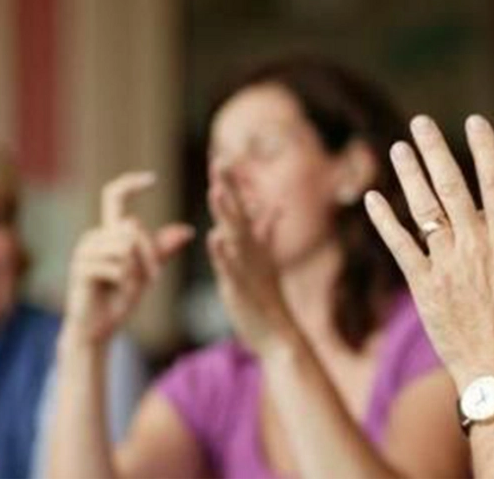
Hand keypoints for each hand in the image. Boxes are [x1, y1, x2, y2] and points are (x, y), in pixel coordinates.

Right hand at [63, 171, 193, 345]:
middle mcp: (94, 235)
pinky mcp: (81, 267)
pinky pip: (117, 266)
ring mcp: (85, 250)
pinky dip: (126, 281)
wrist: (99, 328)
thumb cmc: (119, 299)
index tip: (153, 179)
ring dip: (138, 270)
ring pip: (126, 246)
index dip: (131, 184)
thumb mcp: (147, 272)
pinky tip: (118, 291)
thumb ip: (162, 250)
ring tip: (133, 287)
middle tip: (154, 277)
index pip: (115, 196)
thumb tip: (187, 230)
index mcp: (109, 232)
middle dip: (150, 252)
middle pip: (133, 226)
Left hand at [206, 170, 295, 354]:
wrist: (279, 335)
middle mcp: (252, 252)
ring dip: (226, 214)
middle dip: (229, 187)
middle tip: (219, 161)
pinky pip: (231, 268)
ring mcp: (247, 269)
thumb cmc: (267, 297)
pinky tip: (215, 238)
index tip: (221, 157)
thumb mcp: (266, 258)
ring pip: (235, 236)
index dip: (232, 185)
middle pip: (238, 213)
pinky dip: (223, 254)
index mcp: (254, 244)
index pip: (241, 208)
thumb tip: (277, 206)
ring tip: (215, 191)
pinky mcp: (240, 288)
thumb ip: (268, 230)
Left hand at [363, 114, 493, 388]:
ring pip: (424, 211)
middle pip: (452, 187)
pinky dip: (385, 221)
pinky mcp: (423, 285)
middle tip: (420, 122)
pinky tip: (373, 197)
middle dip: (435, 151)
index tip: (473, 120)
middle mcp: (475, 245)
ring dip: (409, 176)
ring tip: (398, 147)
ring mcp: (447, 264)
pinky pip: (400, 247)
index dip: (484, 148)